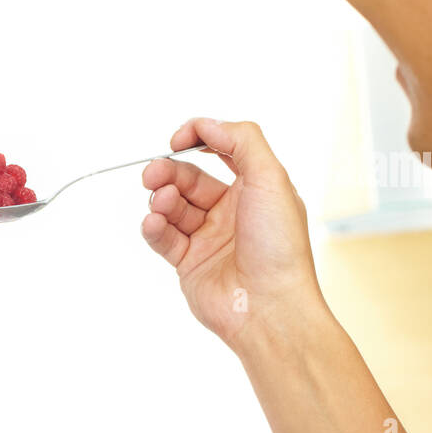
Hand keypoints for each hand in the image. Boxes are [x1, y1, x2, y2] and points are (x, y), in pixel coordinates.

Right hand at [140, 118, 325, 352]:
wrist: (270, 308)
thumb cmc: (279, 247)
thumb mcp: (271, 179)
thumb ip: (241, 141)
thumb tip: (207, 124)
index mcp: (255, 188)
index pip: (220, 150)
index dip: (197, 139)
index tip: (177, 140)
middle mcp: (231, 210)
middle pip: (188, 178)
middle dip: (168, 171)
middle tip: (152, 174)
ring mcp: (208, 237)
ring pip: (172, 206)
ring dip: (161, 199)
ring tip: (160, 203)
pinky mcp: (189, 263)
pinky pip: (163, 237)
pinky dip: (154, 227)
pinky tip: (154, 223)